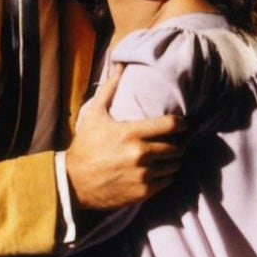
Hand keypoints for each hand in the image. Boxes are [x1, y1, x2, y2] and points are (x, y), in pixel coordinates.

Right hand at [65, 65, 185, 209]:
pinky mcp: (142, 192)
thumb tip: (119, 65)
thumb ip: (110, 89)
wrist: (73, 182)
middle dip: (179, 142)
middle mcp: (140, 153)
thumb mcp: (94, 115)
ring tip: (169, 156)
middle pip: (176, 146)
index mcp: (131, 132)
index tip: (183, 124)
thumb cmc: (85, 145)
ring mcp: (143, 174)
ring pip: (174, 165)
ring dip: (174, 160)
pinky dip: (166, 175)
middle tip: (177, 140)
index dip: (182, 124)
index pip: (171, 125)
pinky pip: (167, 181)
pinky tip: (159, 170)